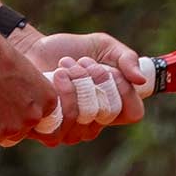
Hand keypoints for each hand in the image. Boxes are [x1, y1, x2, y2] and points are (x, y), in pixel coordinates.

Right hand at [0, 33, 58, 152]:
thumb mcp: (21, 67)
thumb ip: (24, 89)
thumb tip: (12, 98)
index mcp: (47, 100)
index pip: (37, 115)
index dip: (19, 108)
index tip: (4, 97)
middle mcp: (32, 119)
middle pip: (17, 129)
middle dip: (3, 119)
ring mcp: (8, 131)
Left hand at [18, 31, 148, 144]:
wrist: (33, 47)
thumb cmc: (70, 49)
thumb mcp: (104, 45)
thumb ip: (126, 58)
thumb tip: (141, 79)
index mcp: (113, 107)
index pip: (133, 113)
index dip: (123, 89)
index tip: (109, 68)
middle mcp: (94, 124)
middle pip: (108, 112)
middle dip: (96, 79)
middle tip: (82, 61)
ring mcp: (72, 130)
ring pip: (85, 116)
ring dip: (78, 82)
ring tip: (66, 66)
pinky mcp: (47, 129)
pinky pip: (62, 121)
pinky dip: (61, 92)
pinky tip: (55, 76)